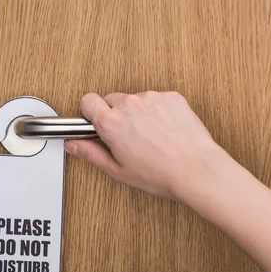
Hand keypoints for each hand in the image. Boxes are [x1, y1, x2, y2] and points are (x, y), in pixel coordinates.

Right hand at [65, 92, 226, 198]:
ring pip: (136, 100)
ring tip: (153, 138)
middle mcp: (130, 104)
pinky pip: (158, 100)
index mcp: (111, 122)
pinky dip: (159, 112)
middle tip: (127, 137)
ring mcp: (152, 98)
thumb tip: (74, 145)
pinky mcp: (172, 97)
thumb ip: (91, 154)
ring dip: (139, 113)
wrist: (196, 168)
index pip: (87, 101)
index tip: (94, 122)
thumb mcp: (118, 171)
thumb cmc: (160, 174)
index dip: (90, 112)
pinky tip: (166, 131)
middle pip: (112, 100)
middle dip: (115, 115)